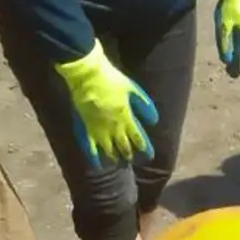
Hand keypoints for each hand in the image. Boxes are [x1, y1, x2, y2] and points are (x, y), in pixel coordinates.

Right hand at [54, 40, 159, 167]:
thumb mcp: (132, 89)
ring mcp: (98, 129)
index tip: (149, 156)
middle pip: (124, 146)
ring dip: (115, 157)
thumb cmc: (111, 79)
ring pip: (109, 149)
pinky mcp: (85, 128)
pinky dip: (94, 158)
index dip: (145, 148)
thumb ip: (144, 105)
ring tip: (118, 162)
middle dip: (130, 154)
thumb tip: (154, 121)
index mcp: (126, 117)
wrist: (87, 74)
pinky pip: (89, 148)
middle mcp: (113, 127)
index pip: (138, 137)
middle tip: (132, 160)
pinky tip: (98, 165)